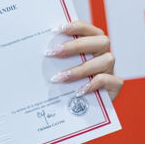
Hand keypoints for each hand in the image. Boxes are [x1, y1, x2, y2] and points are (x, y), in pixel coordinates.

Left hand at [35, 22, 124, 143]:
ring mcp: (110, 70)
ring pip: (107, 59)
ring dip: (81, 68)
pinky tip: (79, 91)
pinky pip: (112, 81)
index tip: (56, 29)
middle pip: (100, 41)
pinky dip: (95, 84)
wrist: (68, 117)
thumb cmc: (59, 88)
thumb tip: (30, 45)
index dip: (75, 26)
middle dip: (75, 45)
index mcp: (90, 45)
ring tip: (61, 78)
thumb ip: (53, 58)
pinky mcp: (115, 87)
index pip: (88, 28)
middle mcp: (103, 54)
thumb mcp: (55, 71)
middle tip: (52, 53)